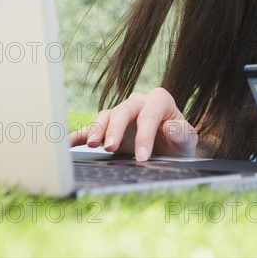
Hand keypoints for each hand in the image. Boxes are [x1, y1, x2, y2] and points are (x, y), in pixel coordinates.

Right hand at [69, 87, 197, 160]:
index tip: (143, 156)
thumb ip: (184, 134)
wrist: (170, 150)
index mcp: (159, 100)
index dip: (145, 135)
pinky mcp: (108, 127)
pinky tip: (69, 143)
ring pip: (106, 115)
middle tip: (111, 147)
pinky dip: (79, 134)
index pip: (149, 115)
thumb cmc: (178, 142)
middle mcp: (138, 103)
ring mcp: (121, 114)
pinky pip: (90, 128)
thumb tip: (174, 128)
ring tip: (93, 145)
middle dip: (116, 128)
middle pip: (123, 110)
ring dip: (98, 129)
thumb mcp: (187, 141)